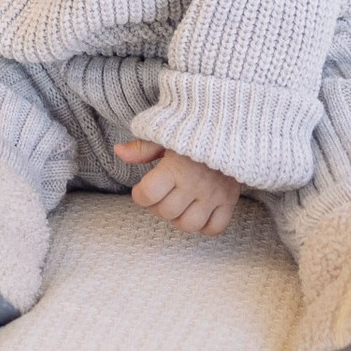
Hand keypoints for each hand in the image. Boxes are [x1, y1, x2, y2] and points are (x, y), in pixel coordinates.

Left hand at [112, 139, 238, 235]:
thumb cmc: (193, 128)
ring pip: (189, 225)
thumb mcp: (165, 133)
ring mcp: (214, 195)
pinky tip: (198, 212)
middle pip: (166, 212)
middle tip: (160, 194)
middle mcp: (195, 184)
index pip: (148, 195)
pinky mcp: (230, 200)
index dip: (139, 195)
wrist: (232, 123)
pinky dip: (204, 226)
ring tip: (177, 204)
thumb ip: (143, 147)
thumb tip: (119, 152)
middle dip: (157, 206)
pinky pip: (215, 228)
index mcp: (176, 167)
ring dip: (178, 219)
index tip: (142, 188)